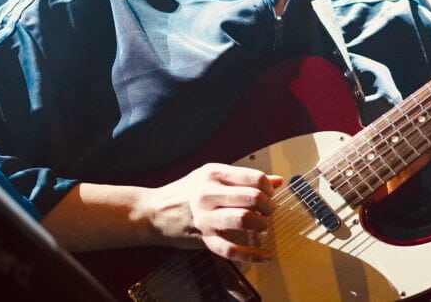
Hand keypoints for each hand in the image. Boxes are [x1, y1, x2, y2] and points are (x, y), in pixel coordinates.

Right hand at [142, 162, 284, 261]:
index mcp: (214, 174)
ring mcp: (206, 217)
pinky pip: (231, 249)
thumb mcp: (212, 176)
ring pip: (245, 219)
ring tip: (261, 226)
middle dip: (268, 207)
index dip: (268, 188)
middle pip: (253, 198)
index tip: (268, 195)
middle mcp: (210, 194)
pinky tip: (263, 255)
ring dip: (261, 225)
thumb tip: (277, 181)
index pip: (255, 178)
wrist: (153, 211)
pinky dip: (251, 255)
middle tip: (267, 211)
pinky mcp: (203, 238)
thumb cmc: (187, 192)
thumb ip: (244, 178)